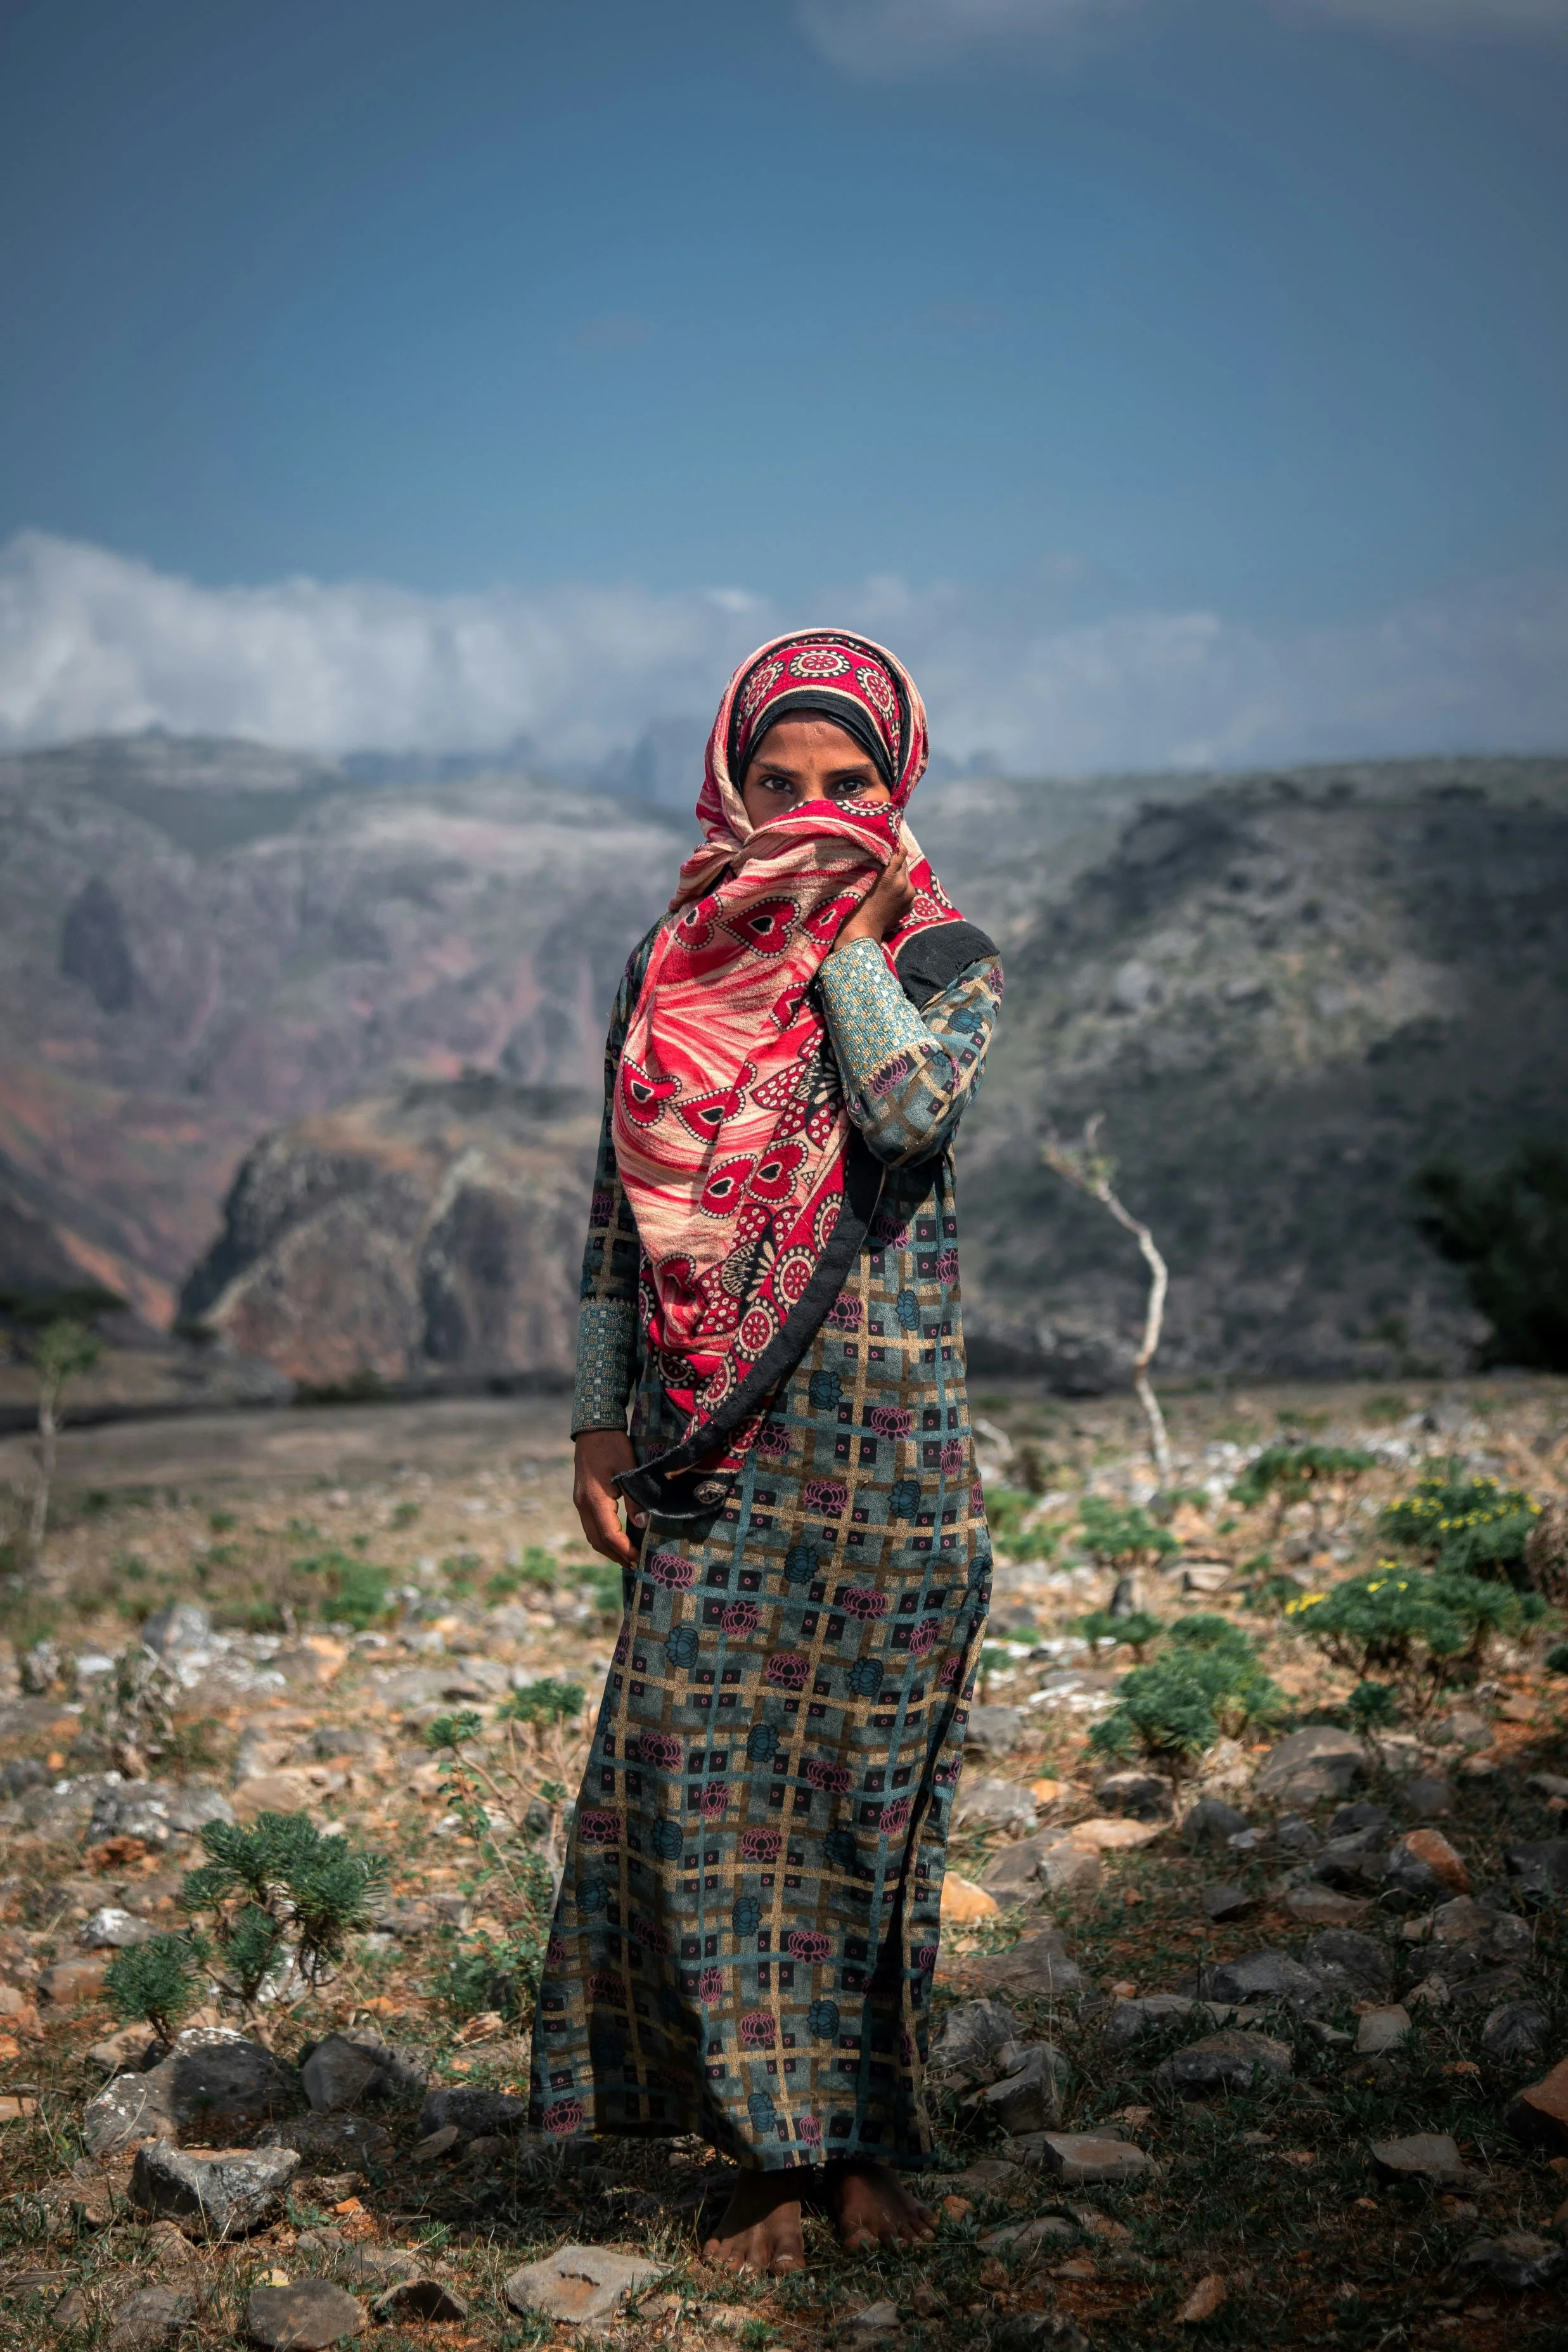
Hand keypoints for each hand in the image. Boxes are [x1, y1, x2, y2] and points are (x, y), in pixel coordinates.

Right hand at [573, 1429, 643, 1568]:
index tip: (639, 1559)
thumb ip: (635, 1499)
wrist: (593, 1428)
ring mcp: (580, 1501)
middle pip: (597, 1541)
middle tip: (634, 1565)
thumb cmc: (613, 1446)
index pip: (609, 1535)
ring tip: (626, 1557)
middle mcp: (583, 1504)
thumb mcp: (628, 1470)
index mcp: (594, 1500)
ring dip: (608, 1548)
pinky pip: (590, 1525)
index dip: (624, 1550)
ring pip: (591, 1534)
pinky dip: (603, 1536)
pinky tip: (616, 1538)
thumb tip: (643, 1524)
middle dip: (615, 1555)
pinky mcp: (582, 1497)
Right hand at [837, 847, 915, 947]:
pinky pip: (907, 888)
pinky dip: (900, 885)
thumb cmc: (854, 905)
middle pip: (903, 862)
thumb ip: (876, 864)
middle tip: (883, 857)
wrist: (861, 932)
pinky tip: (888, 890)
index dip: (895, 843)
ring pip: (906, 875)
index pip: (900, 851)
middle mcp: (904, 885)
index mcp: (891, 877)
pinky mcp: (910, 904)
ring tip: (884, 876)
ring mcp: (909, 895)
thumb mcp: (862, 880)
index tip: (889, 837)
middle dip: (895, 859)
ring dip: (898, 873)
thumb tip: (885, 848)